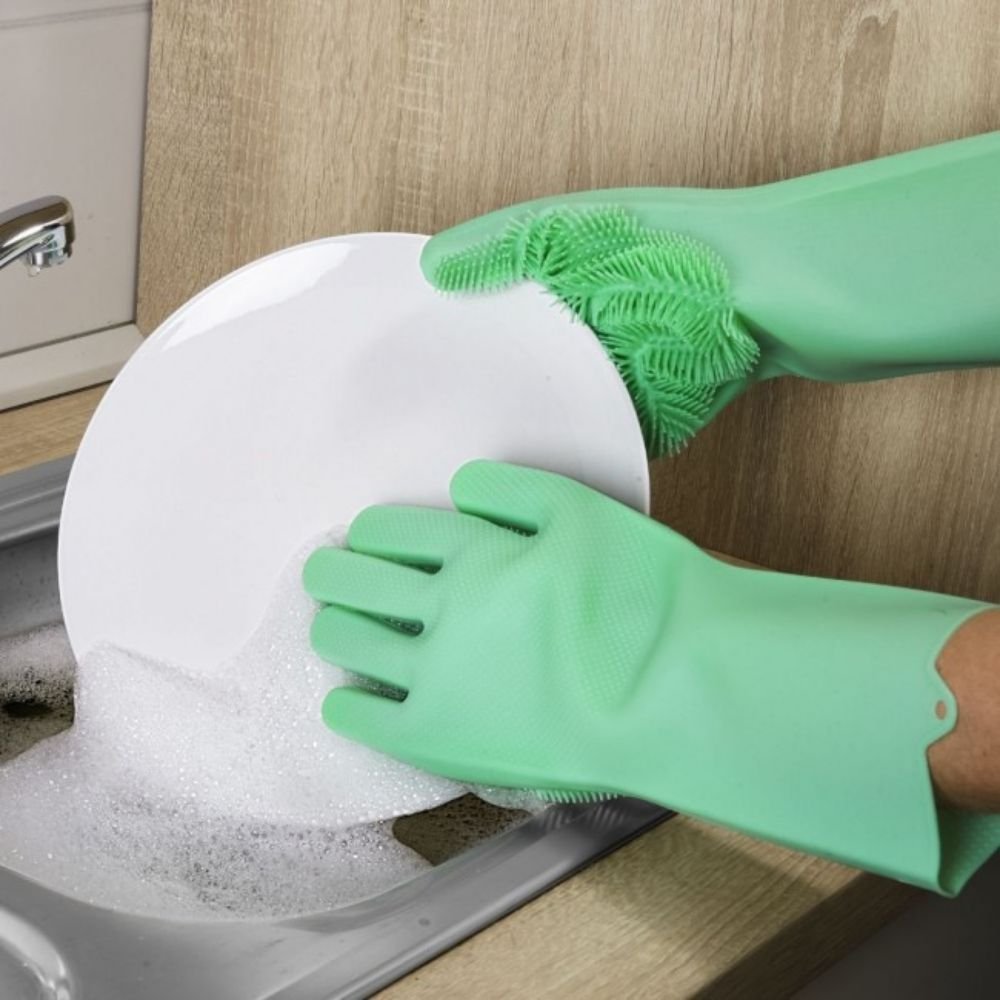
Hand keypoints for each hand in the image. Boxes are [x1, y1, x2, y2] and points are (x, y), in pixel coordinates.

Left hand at [303, 460, 995, 890]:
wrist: (673, 686)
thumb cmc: (644, 596)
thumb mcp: (587, 511)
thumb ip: (517, 491)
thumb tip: (461, 487)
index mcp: (476, 551)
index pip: (395, 532)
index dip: (371, 533)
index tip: (362, 537)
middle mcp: (442, 607)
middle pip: (358, 582)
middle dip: (331, 572)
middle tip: (320, 571)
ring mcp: (435, 675)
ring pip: (353, 642)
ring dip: (332, 626)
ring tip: (329, 623)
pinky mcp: (440, 736)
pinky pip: (368, 718)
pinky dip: (347, 703)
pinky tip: (343, 697)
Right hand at [420, 135, 999, 452]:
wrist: (771, 301)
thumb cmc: (679, 250)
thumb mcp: (579, 232)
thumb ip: (504, 245)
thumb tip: (432, 267)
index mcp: (547, 288)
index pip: (470, 318)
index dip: (431, 342)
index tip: (387, 372)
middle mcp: (567, 340)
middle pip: (496, 377)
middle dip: (458, 406)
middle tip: (404, 441)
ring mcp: (600, 387)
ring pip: (537, 423)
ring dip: (503, 445)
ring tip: (445, 476)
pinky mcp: (634, 426)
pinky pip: (585, 455)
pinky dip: (559, 470)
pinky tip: (516, 486)